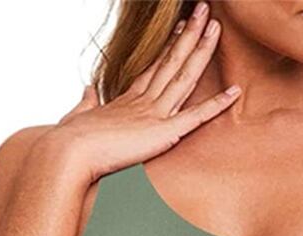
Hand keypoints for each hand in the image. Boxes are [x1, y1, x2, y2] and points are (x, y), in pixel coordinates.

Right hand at [50, 3, 238, 180]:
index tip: (181, 28)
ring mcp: (154, 114)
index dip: (169, 47)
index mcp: (125, 100)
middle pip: (172, 61)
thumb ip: (87, 104)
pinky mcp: (162, 133)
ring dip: (201, 51)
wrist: (68, 154)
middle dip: (190, 35)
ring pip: (184, 76)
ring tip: (216, 26)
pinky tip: (234, 92)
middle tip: (205, 11)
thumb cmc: (69, 142)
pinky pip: (195, 117)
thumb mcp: (79, 117)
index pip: (154, 68)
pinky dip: (216, 105)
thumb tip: (89, 91)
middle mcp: (143, 101)